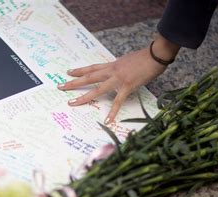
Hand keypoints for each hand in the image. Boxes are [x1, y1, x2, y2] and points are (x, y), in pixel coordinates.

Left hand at [58, 35, 179, 123]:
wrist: (156, 54)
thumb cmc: (145, 58)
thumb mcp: (127, 61)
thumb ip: (119, 68)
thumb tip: (116, 73)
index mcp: (112, 65)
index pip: (92, 67)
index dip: (80, 70)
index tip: (68, 72)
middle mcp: (112, 71)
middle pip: (89, 77)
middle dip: (74, 82)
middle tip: (61, 87)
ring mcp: (118, 79)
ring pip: (97, 88)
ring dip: (84, 97)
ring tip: (72, 103)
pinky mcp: (127, 86)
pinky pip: (118, 101)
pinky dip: (112, 112)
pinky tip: (107, 120)